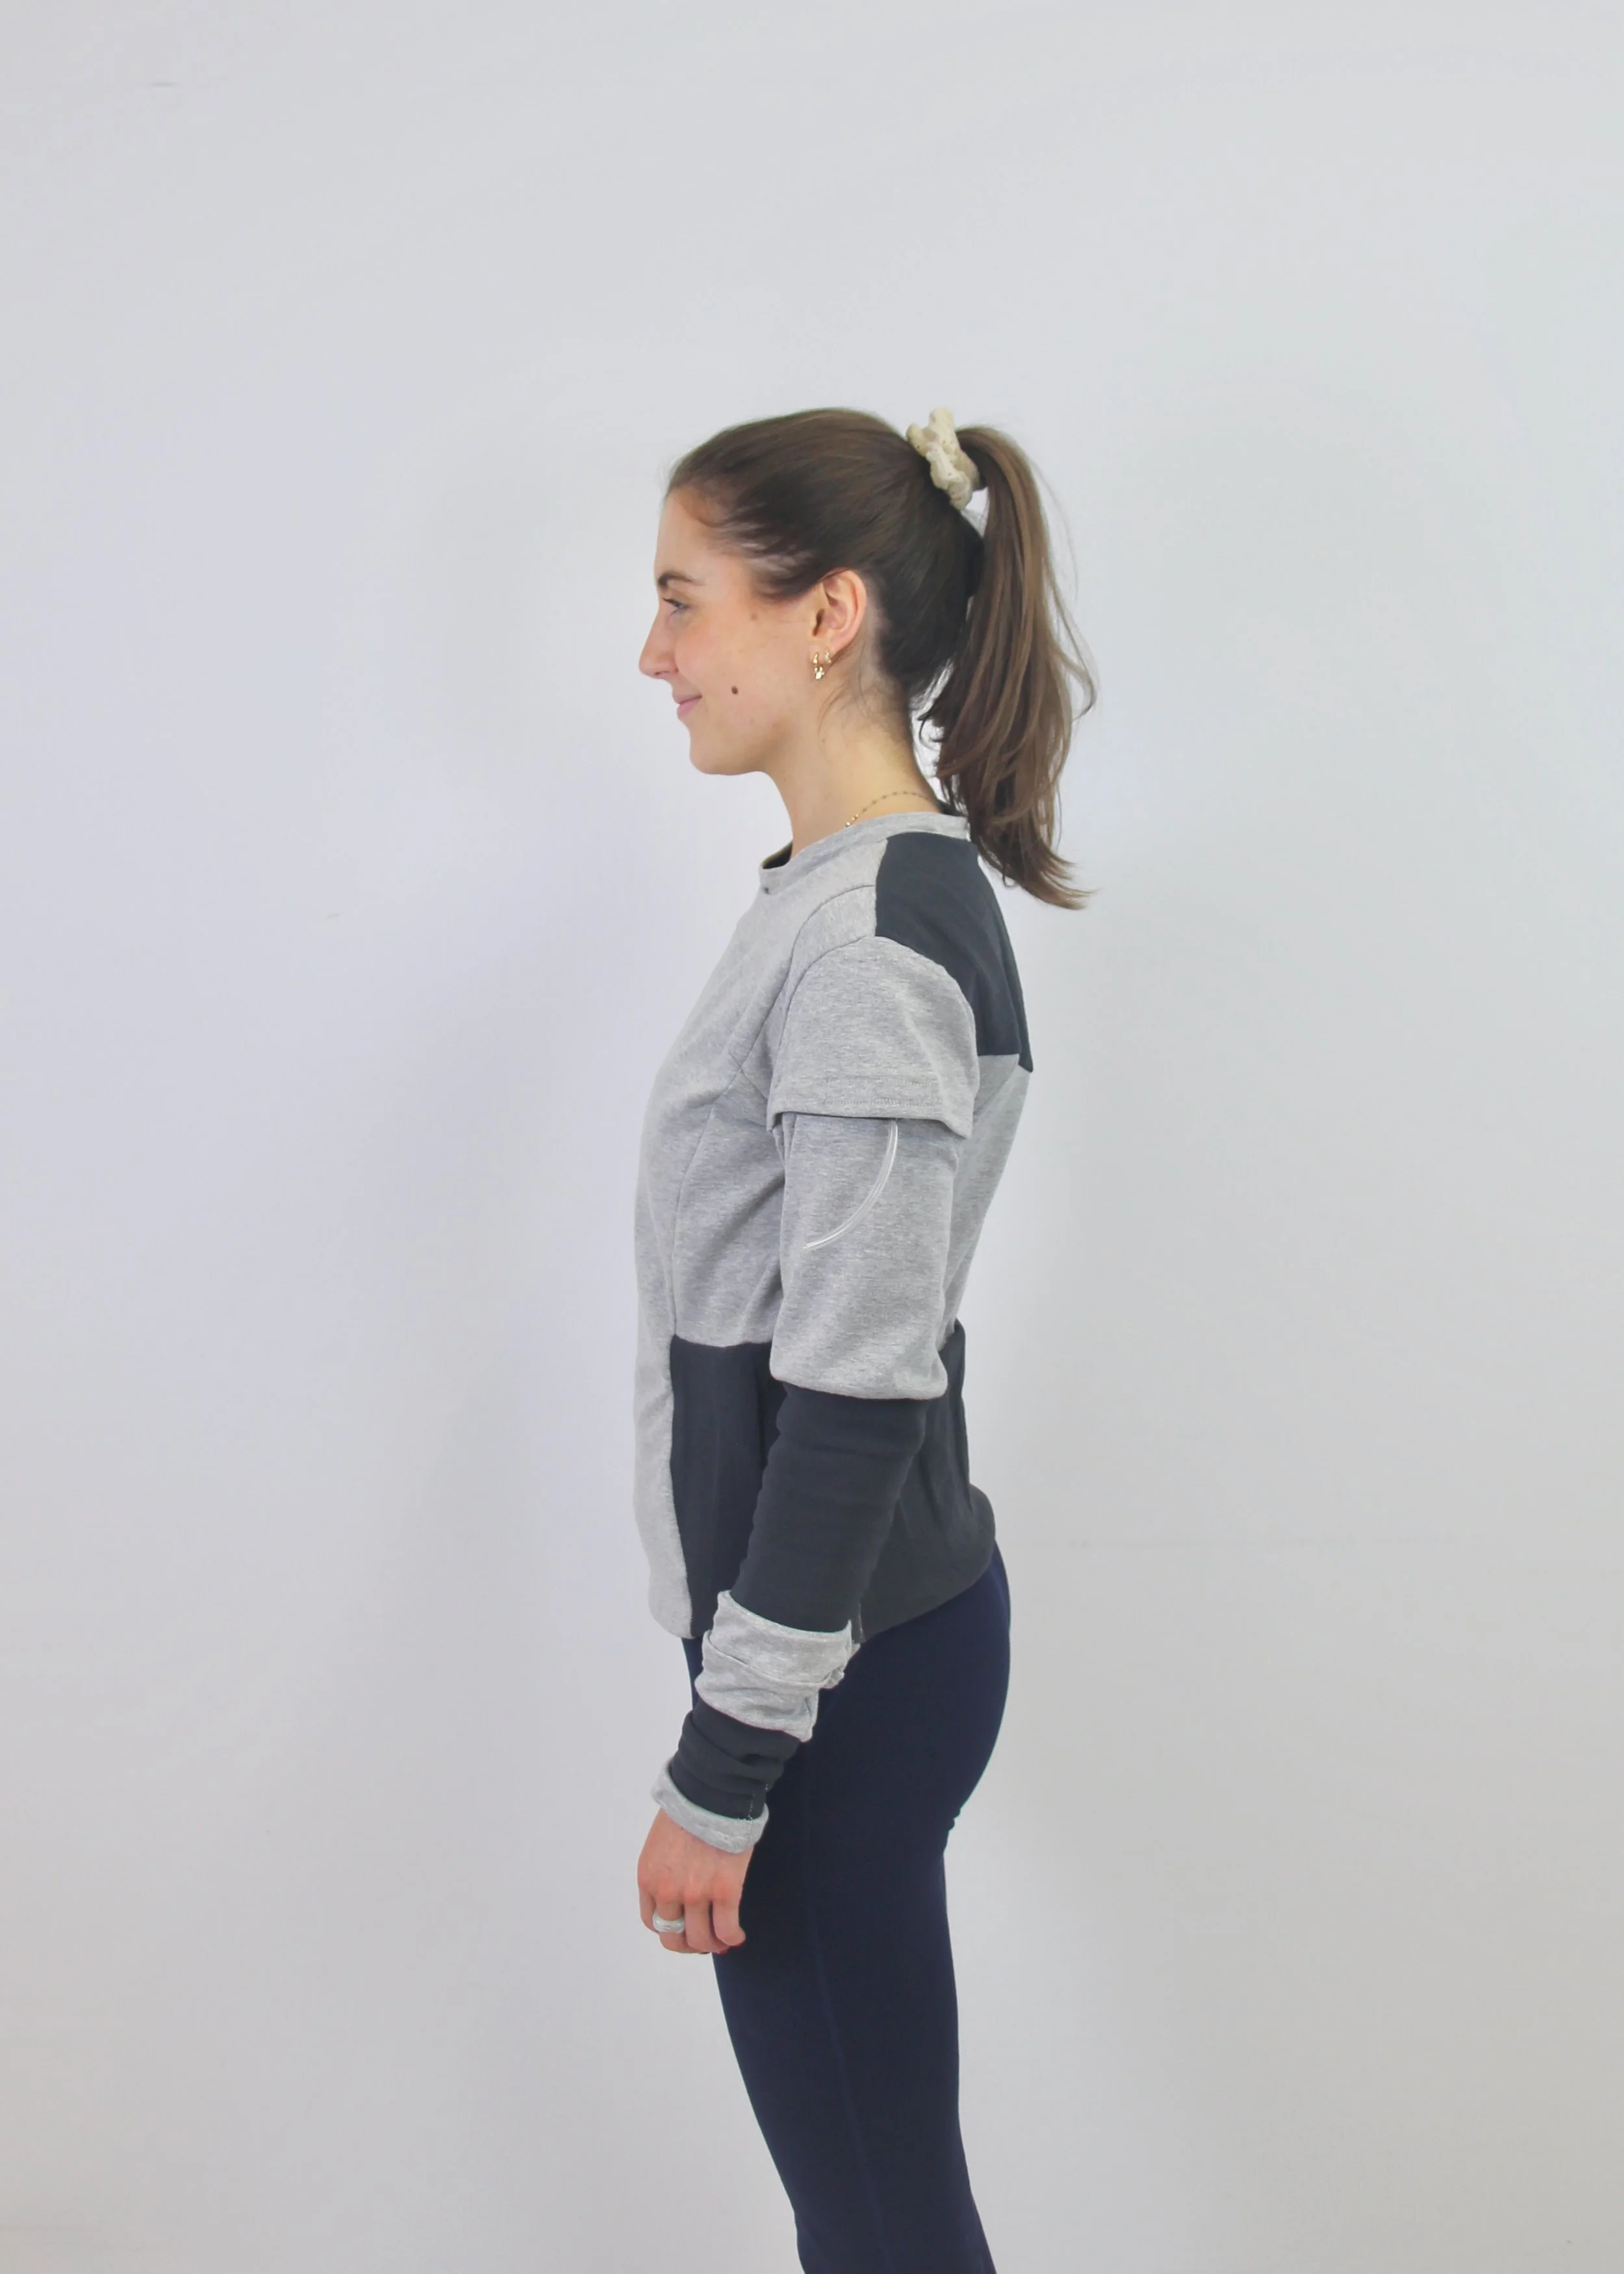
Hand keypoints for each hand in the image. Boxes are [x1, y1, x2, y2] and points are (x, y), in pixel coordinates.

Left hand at [637, 1808, 751, 1954]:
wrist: (711, 1791)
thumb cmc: (689, 1809)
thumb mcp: (660, 1842)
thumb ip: (664, 1869)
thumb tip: (678, 1887)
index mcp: (649, 1877)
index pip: (652, 1921)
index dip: (669, 1930)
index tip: (682, 1929)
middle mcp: (668, 1891)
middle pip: (673, 1937)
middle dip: (688, 1944)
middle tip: (702, 1941)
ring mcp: (696, 1894)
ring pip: (701, 1939)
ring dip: (712, 1945)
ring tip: (722, 1940)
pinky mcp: (725, 1891)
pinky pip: (727, 1929)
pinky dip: (732, 1938)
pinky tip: (737, 1935)